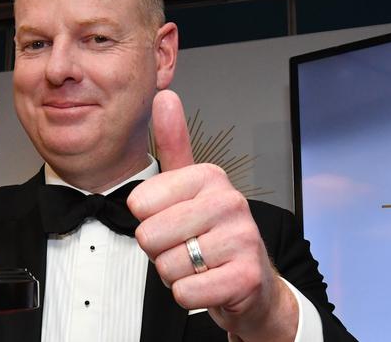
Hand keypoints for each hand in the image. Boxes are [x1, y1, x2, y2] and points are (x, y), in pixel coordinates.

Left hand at [127, 91, 297, 341]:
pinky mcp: (246, 276)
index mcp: (209, 176)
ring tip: (200, 264)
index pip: (138, 203)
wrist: (252, 282)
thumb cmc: (212, 233)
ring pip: (165, 266)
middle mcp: (229, 201)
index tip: (174, 220)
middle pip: (149, 236)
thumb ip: (174, 144)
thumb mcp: (190, 186)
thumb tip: (164, 95)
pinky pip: (184, 292)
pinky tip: (210, 282)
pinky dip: (189, 295)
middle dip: (160, 251)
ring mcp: (242, 238)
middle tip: (187, 247)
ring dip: (175, 273)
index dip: (148, 220)